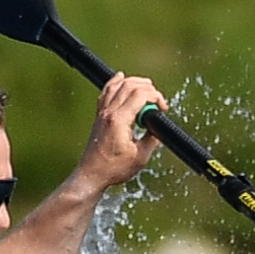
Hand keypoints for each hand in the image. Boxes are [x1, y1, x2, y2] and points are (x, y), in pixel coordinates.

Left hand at [72, 73, 166, 192]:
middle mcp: (108, 112)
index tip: (163, 108)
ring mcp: (102, 113)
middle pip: (129, 85)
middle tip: (157, 99)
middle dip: (147, 87)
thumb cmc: (114, 168)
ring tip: (146, 86)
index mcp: (119, 120)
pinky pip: (106, 92)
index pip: (140, 95)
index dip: (156, 97)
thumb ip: (152, 138)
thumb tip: (158, 126)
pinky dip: (115, 83)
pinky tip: (120, 78)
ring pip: (116, 85)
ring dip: (133, 82)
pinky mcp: (99, 116)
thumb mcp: (141, 156)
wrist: (91, 175)